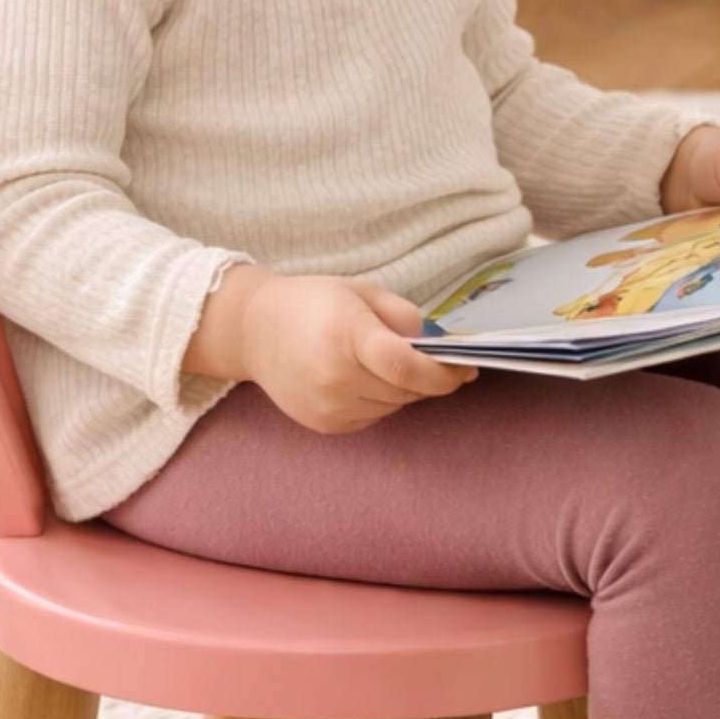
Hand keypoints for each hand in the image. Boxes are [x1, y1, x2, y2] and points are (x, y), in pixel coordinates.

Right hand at [191, 267, 478, 434]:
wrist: (254, 331)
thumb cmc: (313, 303)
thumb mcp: (362, 293)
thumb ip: (406, 319)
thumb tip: (445, 351)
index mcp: (345, 335)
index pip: (406, 367)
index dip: (444, 373)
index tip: (465, 368)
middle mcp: (334, 377)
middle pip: (407, 390)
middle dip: (429, 378)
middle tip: (430, 358)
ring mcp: (328, 406)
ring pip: (394, 406)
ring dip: (403, 389)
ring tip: (379, 361)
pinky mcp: (325, 425)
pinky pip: (374, 416)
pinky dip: (380, 400)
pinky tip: (358, 377)